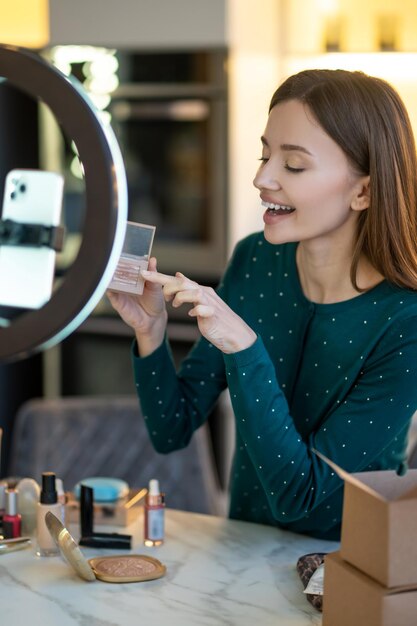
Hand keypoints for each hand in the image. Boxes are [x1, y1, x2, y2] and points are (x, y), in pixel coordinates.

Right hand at [107, 257, 167, 355]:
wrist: (154, 319)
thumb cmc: (154, 301)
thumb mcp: (156, 286)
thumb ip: (153, 274)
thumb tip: (152, 259)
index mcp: (134, 277)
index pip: (126, 265)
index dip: (124, 259)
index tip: (123, 251)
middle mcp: (125, 283)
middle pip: (116, 272)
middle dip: (115, 265)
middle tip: (115, 259)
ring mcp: (120, 292)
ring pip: (110, 281)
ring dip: (109, 276)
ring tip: (109, 268)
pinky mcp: (117, 302)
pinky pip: (110, 294)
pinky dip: (109, 289)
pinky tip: (108, 285)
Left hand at [141, 270, 256, 353]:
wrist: (234, 333)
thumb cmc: (215, 318)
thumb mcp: (200, 301)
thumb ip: (189, 289)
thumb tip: (178, 274)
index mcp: (199, 290)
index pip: (177, 280)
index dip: (159, 277)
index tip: (143, 274)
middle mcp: (204, 293)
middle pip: (183, 282)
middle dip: (167, 285)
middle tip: (162, 296)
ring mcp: (210, 303)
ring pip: (192, 292)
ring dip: (180, 297)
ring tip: (175, 305)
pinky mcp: (213, 315)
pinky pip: (203, 309)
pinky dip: (195, 310)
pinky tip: (191, 314)